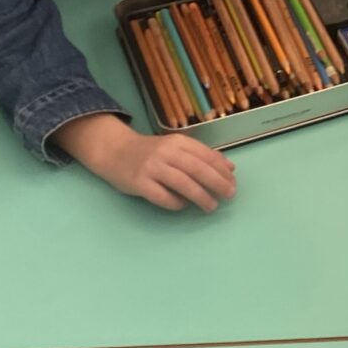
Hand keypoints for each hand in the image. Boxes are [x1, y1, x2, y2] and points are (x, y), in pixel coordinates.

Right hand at [55, 114, 236, 212]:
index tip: (233, 181)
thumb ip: (200, 155)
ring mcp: (151, 167)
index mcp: (177, 141)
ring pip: (182, 183)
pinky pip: (161, 196)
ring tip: (211, 206)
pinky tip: (183, 206)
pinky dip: (175, 203)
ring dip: (200, 196)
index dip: (222, 169)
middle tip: (229, 195)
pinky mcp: (138, 182)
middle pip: (197, 168)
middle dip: (217, 183)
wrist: (114, 151)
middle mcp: (165, 152)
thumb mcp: (175, 147)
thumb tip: (229, 167)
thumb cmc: (150, 152)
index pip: (205, 155)